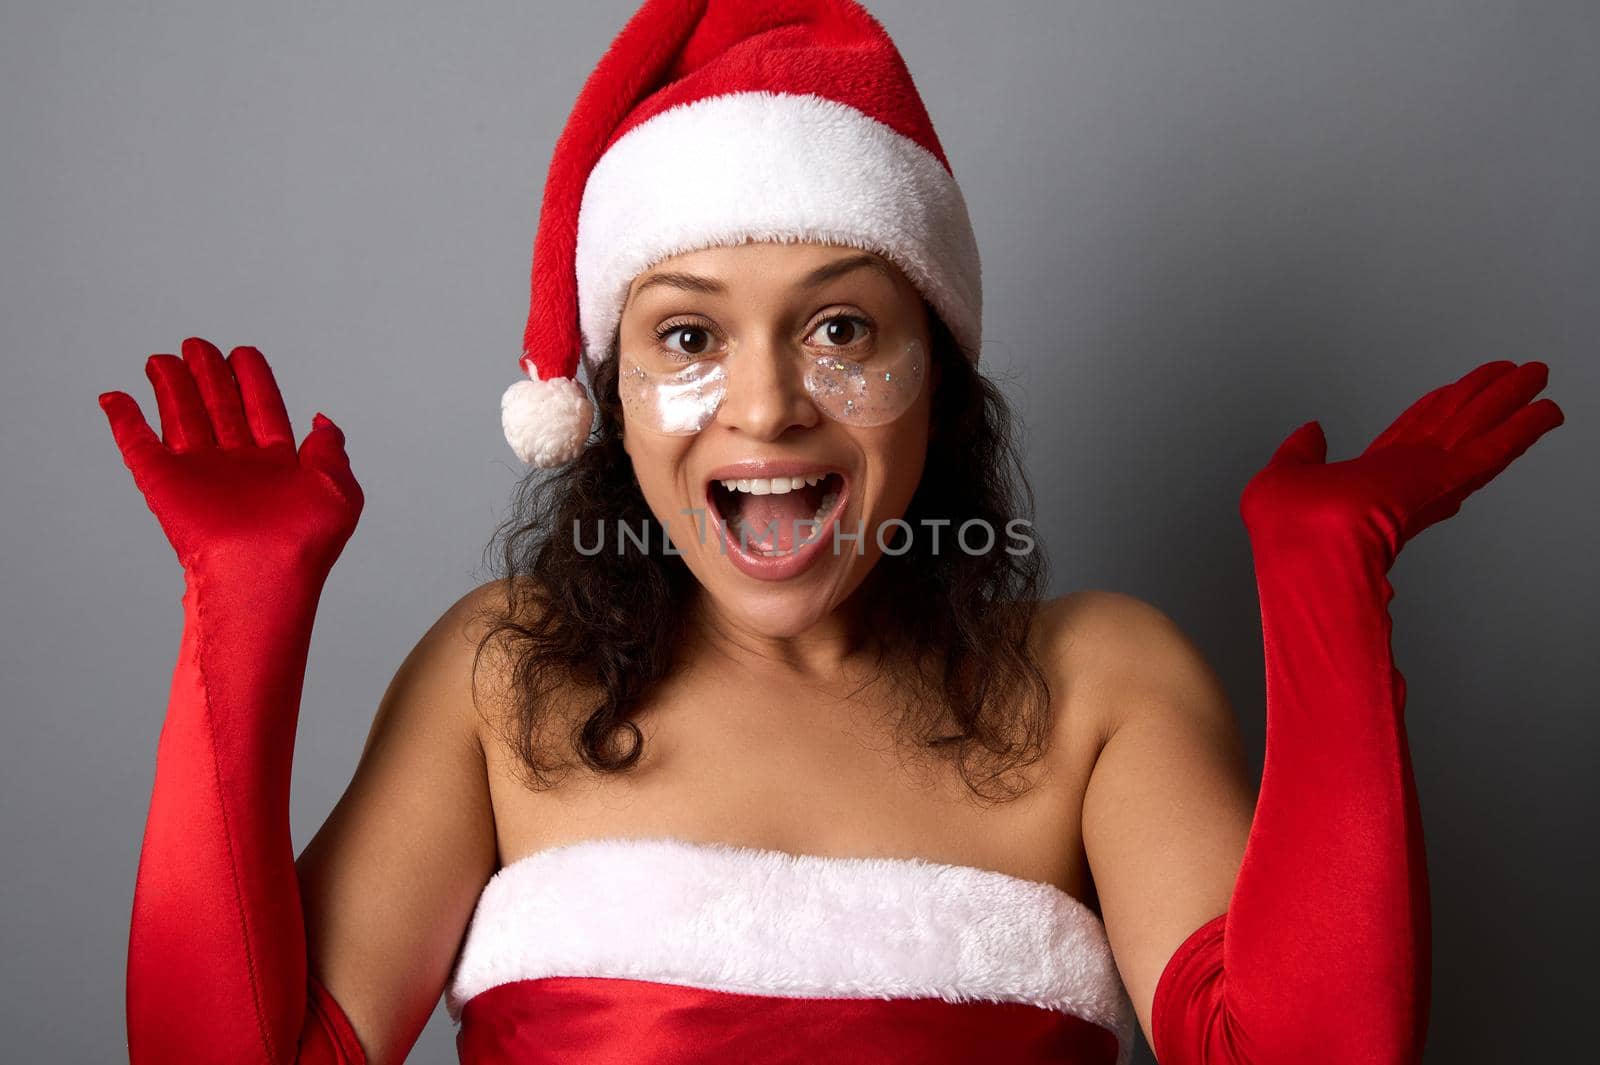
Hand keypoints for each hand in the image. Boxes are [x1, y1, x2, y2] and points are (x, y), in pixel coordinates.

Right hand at [98, 337, 363, 578]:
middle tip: (196, 344)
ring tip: (159, 359)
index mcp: (277, 465)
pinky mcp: (163, 484)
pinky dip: (124, 420)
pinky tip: (114, 397)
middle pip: (219, 406)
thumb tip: (322, 419)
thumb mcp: (338, 489)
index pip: (262, 408)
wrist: (262, 574)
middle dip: (208, 373)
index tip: (242, 352)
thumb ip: (331, 449)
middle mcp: (237, 466)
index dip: (252, 379)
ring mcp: (199, 474)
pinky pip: (138, 445)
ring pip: (181, 416)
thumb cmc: (304, 542)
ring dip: (170, 385)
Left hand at [1240, 360, 1563, 566]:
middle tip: (1517, 374)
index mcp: (1367, 480)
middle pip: (1454, 425)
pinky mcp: (1449, 482)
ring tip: (1538, 374)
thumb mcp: (1281, 477)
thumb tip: (1314, 428)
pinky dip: (1522, 429)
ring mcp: (1429, 481)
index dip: (1436, 410)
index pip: (1410, 437)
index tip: (1456, 391)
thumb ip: (1301, 452)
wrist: (1307, 553)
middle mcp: (1404, 479)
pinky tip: (1547, 411)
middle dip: (1485, 398)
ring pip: (1478, 428)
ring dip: (1510, 401)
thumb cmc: (1287, 531)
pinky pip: (1492, 451)